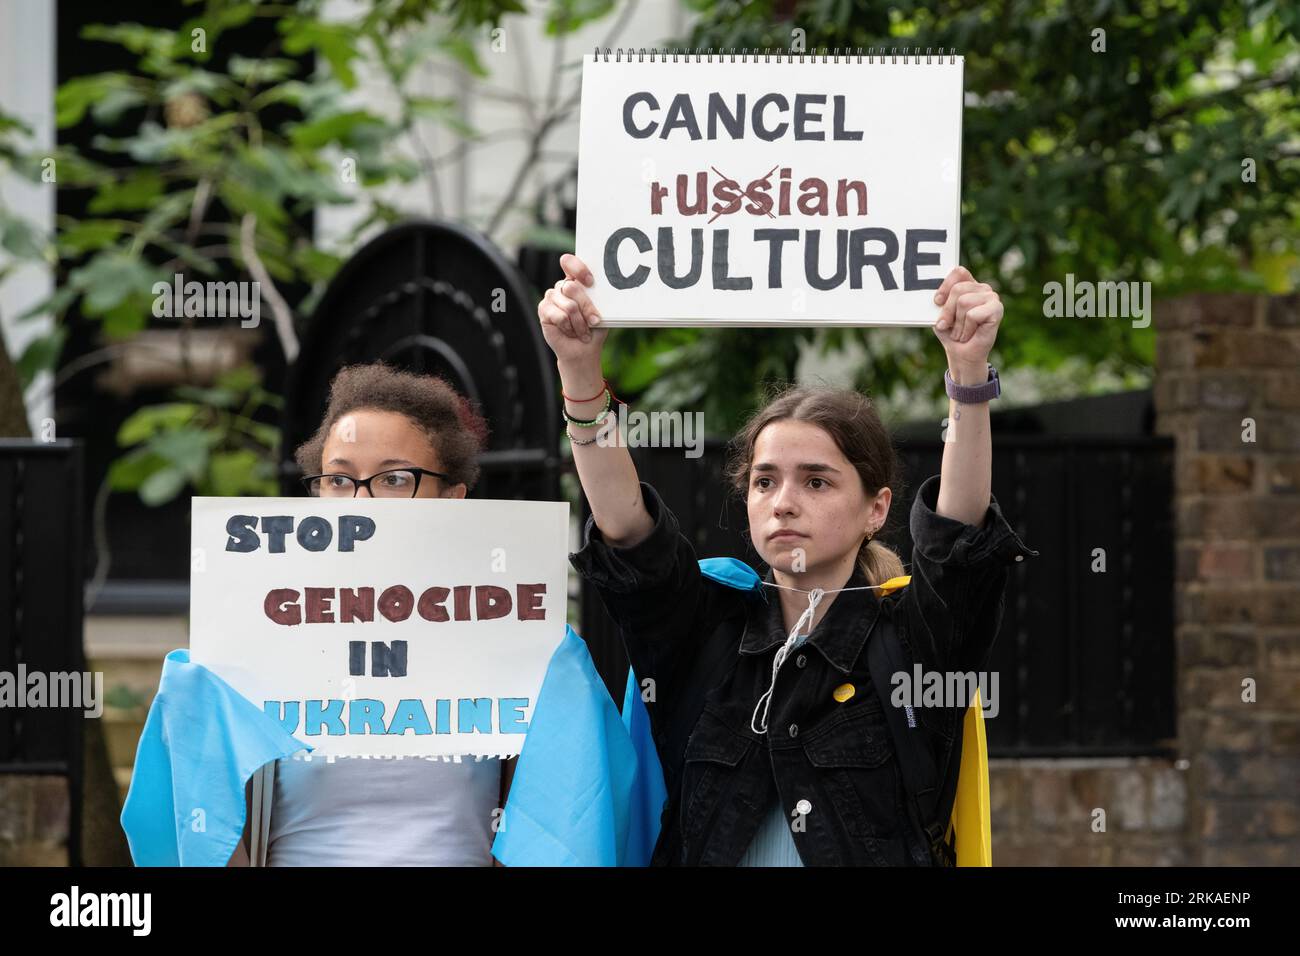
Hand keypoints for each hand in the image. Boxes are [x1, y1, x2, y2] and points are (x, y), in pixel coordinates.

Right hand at [537, 253, 606, 367]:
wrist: (584, 349)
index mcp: (576, 281)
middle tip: (594, 321)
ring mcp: (551, 297)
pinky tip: (570, 332)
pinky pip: (558, 315)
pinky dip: (568, 327)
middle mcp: (562, 287)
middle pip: (572, 287)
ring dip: (579, 323)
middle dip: (586, 307)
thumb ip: (598, 298)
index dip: (578, 269)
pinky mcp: (543, 310)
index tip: (590, 282)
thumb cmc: (594, 329)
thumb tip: (602, 289)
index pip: (569, 263)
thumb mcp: (601, 311)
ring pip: (568, 305)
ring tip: (583, 331)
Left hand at [931, 266, 1001, 375]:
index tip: (937, 302)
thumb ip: (938, 302)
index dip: (945, 286)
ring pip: (964, 302)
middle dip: (947, 311)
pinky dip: (967, 328)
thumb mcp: (939, 315)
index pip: (958, 272)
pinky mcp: (997, 309)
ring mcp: (992, 297)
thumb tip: (934, 297)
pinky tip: (970, 334)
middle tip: (947, 325)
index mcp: (968, 285)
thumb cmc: (950, 333)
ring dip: (957, 324)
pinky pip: (973, 315)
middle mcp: (982, 288)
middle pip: (958, 289)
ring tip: (961, 332)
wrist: (962, 354)